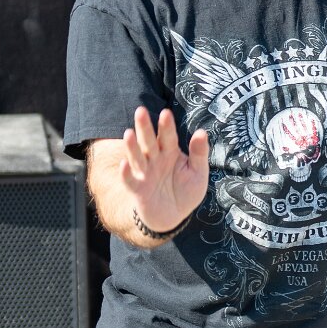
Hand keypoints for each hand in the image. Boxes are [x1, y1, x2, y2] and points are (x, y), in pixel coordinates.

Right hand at [120, 106, 210, 234]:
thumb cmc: (186, 191)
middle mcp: (155, 160)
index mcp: (170, 152)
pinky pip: (130, 180)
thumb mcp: (198, 173)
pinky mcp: (138, 190)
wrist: (173, 216)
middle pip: (149, 141)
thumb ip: (199, 153)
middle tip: (141, 111)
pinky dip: (126, 173)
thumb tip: (202, 132)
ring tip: (129, 133)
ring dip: (132, 147)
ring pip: (137, 157)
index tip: (166, 113)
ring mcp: (144, 173)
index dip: (166, 126)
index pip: (168, 137)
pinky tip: (124, 164)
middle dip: (145, 127)